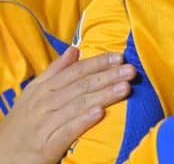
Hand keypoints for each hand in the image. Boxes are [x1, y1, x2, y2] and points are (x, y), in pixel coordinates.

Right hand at [0, 47, 135, 163]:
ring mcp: (43, 125)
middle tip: (131, 70)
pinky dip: (83, 121)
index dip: (97, 63)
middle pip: (80, 86)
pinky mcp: (45, 146)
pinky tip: (100, 113)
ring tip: (125, 88)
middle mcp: (43, 104)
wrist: (1, 159)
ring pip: (77, 106)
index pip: (74, 72)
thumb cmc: (22, 124)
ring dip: (102, 96)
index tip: (119, 56)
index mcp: (42, 90)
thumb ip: (55, 72)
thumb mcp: (33, 95)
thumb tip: (74, 50)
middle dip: (107, 76)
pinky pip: (66, 131)